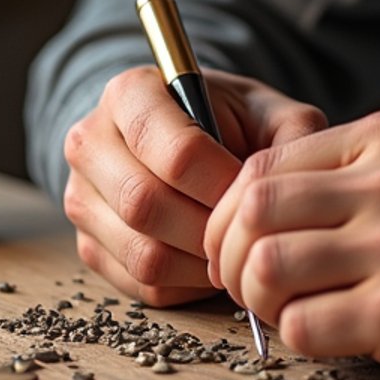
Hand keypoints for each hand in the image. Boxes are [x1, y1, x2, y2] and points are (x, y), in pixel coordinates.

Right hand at [62, 67, 326, 306]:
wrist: (183, 142)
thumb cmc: (230, 122)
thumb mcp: (266, 111)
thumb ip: (293, 133)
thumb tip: (298, 183)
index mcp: (130, 93)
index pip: (175, 152)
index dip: (224, 183)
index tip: (253, 191)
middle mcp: (91, 143)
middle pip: (147, 205)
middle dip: (210, 227)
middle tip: (247, 228)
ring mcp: (81, 198)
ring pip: (143, 254)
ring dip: (202, 263)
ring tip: (233, 244)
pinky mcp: (88, 246)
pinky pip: (140, 286)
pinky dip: (187, 285)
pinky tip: (210, 260)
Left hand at [204, 109, 379, 379]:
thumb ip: (338, 177)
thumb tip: (238, 206)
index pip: (263, 165)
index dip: (229, 214)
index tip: (236, 248)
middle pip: (254, 212)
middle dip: (230, 257)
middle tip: (243, 287)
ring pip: (268, 267)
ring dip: (260, 301)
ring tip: (286, 311)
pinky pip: (302, 325)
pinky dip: (298, 337)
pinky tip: (330, 333)